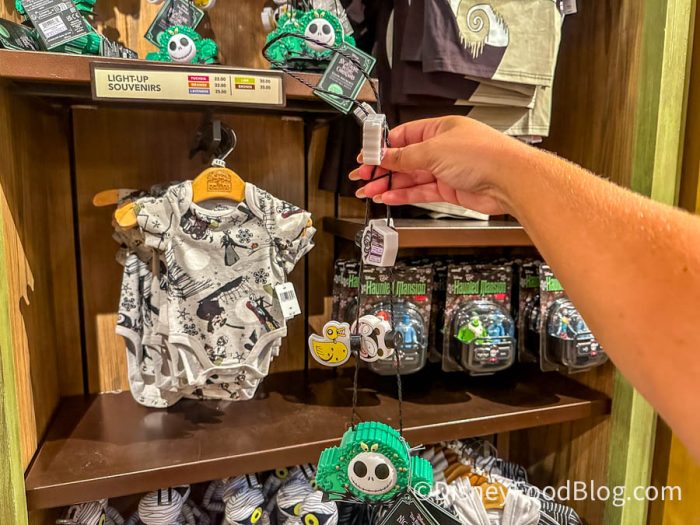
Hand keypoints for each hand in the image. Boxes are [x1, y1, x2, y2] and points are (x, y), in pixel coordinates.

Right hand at [349, 116, 525, 214]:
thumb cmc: (484, 155)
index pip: (402, 137)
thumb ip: (405, 156)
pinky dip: (403, 195)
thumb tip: (385, 156)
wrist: (509, 180)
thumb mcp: (434, 150)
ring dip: (388, 185)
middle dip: (381, 169)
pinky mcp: (450, 190)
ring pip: (410, 178)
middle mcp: (442, 148)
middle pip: (404, 159)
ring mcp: (446, 170)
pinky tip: (388, 197)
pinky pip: (420, 192)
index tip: (366, 157)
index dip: (382, 148)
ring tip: (369, 191)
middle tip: (362, 177)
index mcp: (438, 129)